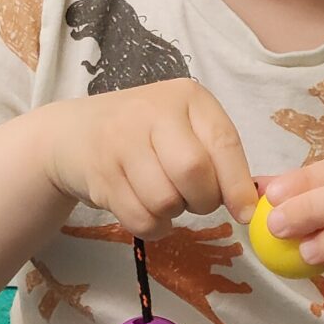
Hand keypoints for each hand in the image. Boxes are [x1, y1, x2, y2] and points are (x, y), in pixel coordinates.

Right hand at [41, 81, 255, 236]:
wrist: (74, 134)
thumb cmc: (144, 134)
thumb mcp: (184, 129)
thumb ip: (217, 157)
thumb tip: (249, 205)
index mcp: (186, 97)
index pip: (223, 142)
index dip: (238, 184)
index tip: (245, 211)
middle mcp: (152, 112)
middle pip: (193, 173)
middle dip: (202, 200)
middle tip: (193, 199)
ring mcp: (120, 142)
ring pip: (165, 201)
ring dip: (173, 213)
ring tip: (164, 197)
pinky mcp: (100, 175)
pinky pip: (140, 219)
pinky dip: (153, 226)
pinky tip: (147, 210)